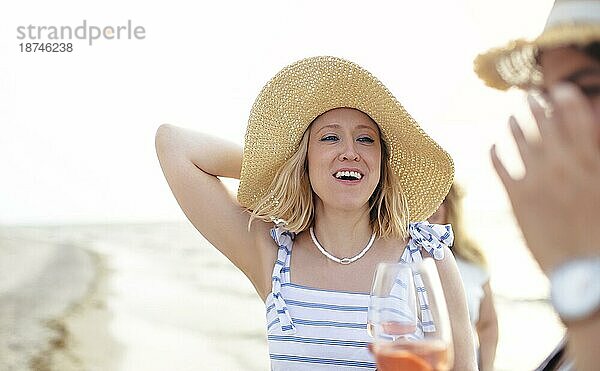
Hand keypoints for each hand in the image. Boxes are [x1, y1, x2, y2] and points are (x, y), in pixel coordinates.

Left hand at [490, 83, 599, 273]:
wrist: (585, 271)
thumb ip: (594, 164)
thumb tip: (589, 144)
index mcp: (591, 164)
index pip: (577, 121)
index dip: (566, 102)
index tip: (559, 90)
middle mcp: (564, 167)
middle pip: (547, 127)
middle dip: (538, 108)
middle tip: (530, 97)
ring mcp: (539, 182)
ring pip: (522, 142)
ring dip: (516, 126)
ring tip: (512, 117)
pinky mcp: (518, 200)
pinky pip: (501, 169)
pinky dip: (496, 154)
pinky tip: (493, 146)